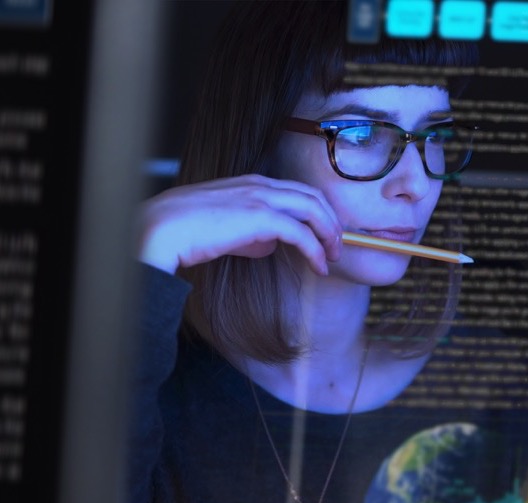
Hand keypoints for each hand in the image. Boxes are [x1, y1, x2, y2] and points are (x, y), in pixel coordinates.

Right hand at [137, 174, 341, 275]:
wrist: (163, 229)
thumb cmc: (187, 231)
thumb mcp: (226, 229)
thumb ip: (251, 233)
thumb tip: (270, 245)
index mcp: (252, 183)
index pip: (298, 191)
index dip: (318, 212)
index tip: (325, 235)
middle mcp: (260, 185)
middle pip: (313, 196)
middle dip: (331, 222)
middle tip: (337, 247)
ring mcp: (261, 198)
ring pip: (314, 210)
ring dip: (330, 234)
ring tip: (333, 257)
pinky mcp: (261, 217)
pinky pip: (301, 233)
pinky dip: (316, 250)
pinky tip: (319, 267)